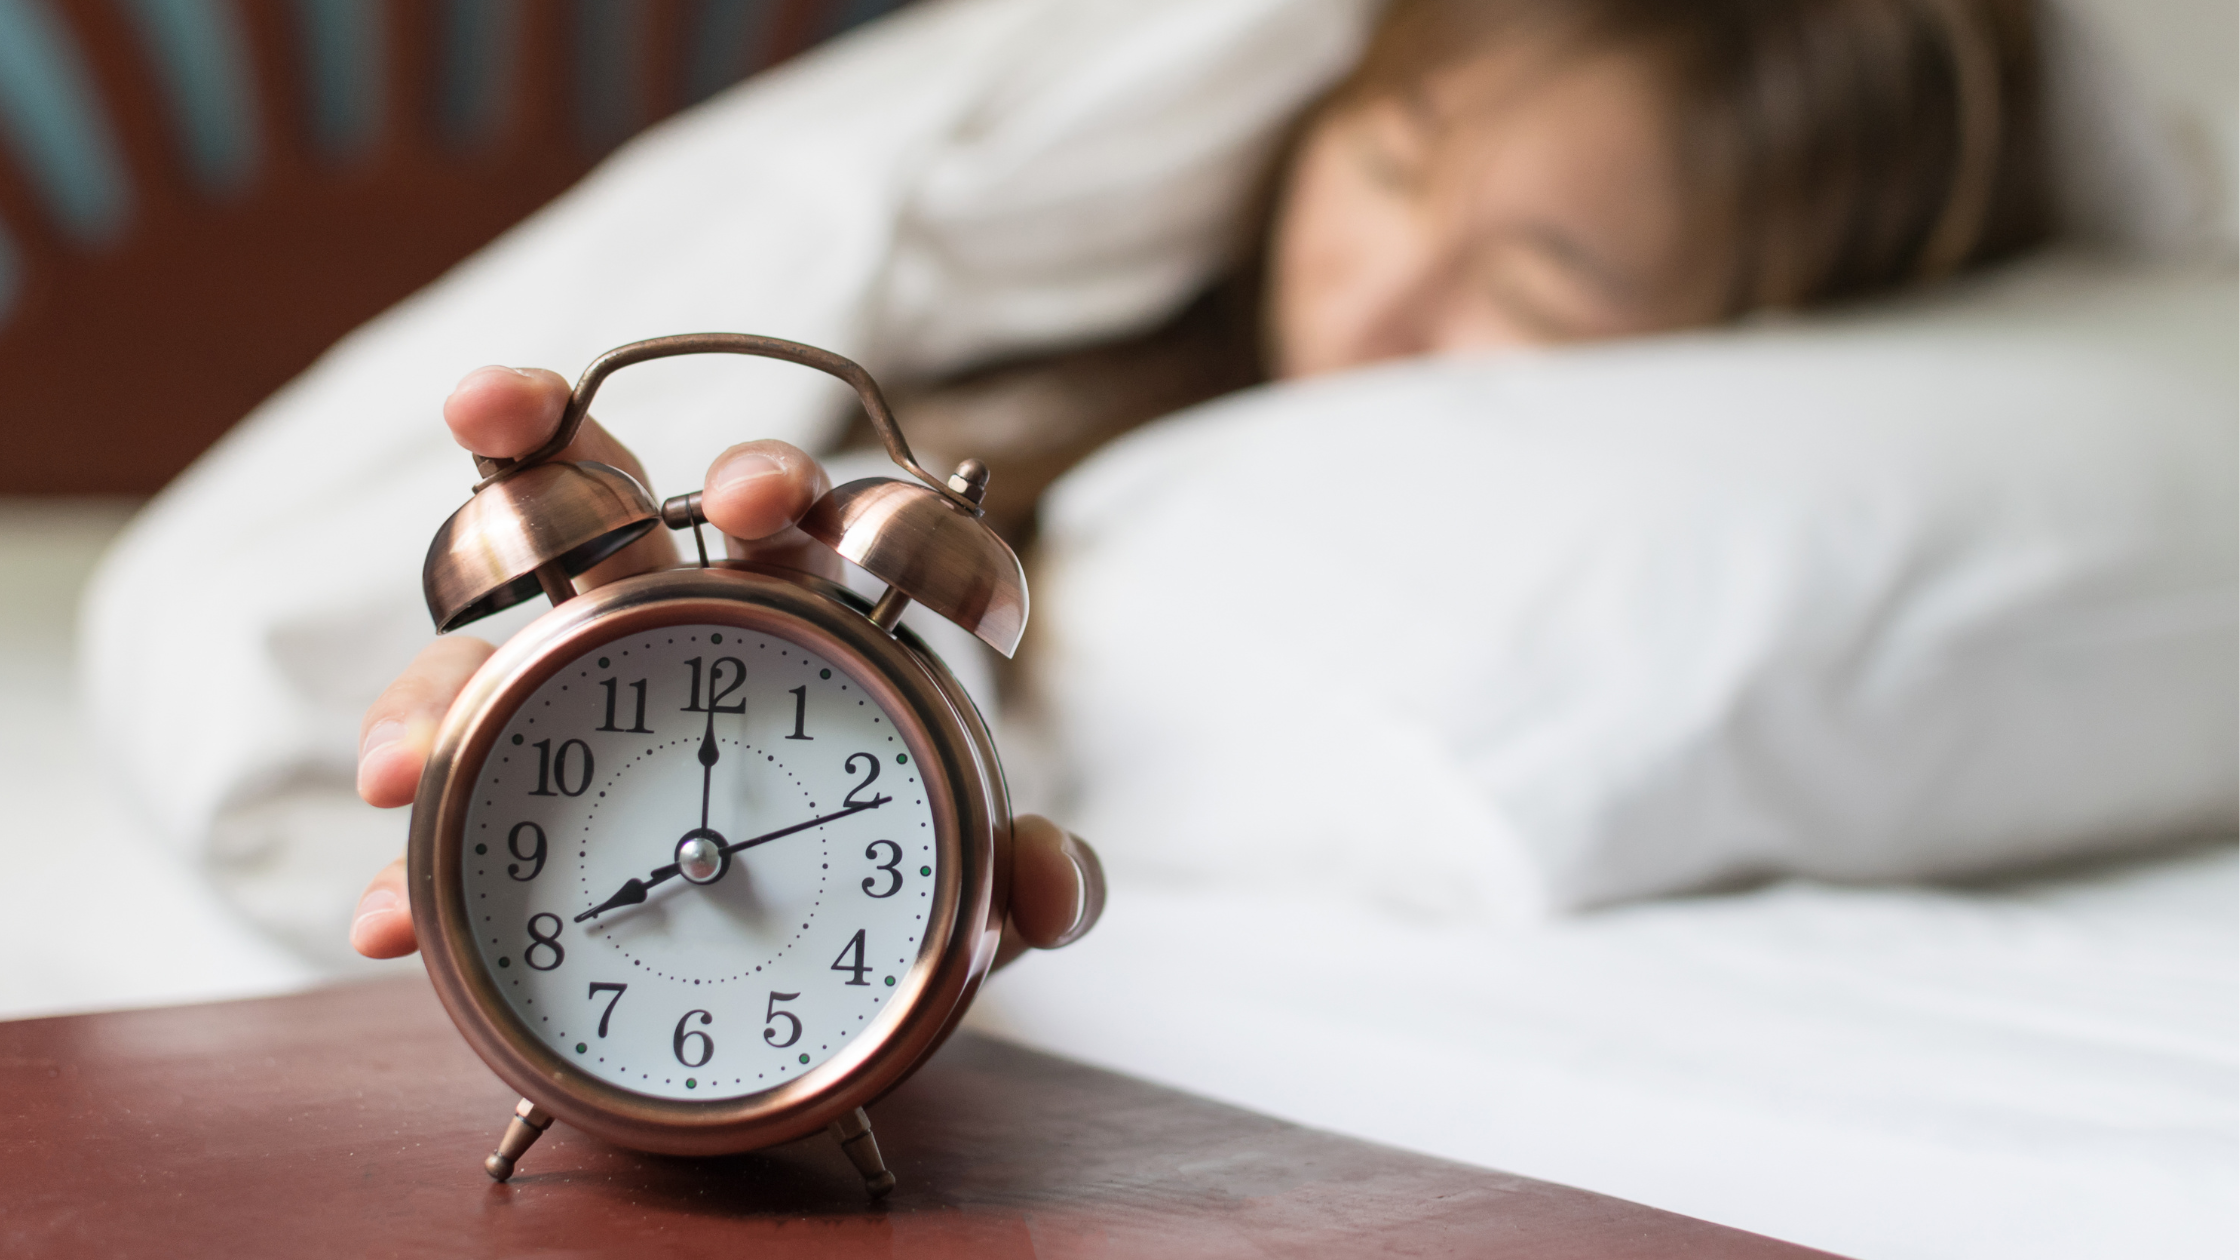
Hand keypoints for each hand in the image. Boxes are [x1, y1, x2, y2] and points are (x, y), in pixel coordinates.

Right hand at [349, 365, 1103, 967]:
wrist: (824, 973)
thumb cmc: (909, 895)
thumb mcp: (982, 897)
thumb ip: (1037, 885)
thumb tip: (1055, 879)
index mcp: (808, 618)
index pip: (792, 517)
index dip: (774, 485)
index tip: (762, 497)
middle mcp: (682, 630)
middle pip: (605, 511)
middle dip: (547, 454)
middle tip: (491, 412)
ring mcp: (580, 703)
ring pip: (487, 652)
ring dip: (427, 684)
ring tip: (397, 765)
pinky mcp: (516, 800)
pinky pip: (453, 812)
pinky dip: (412, 862)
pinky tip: (386, 920)